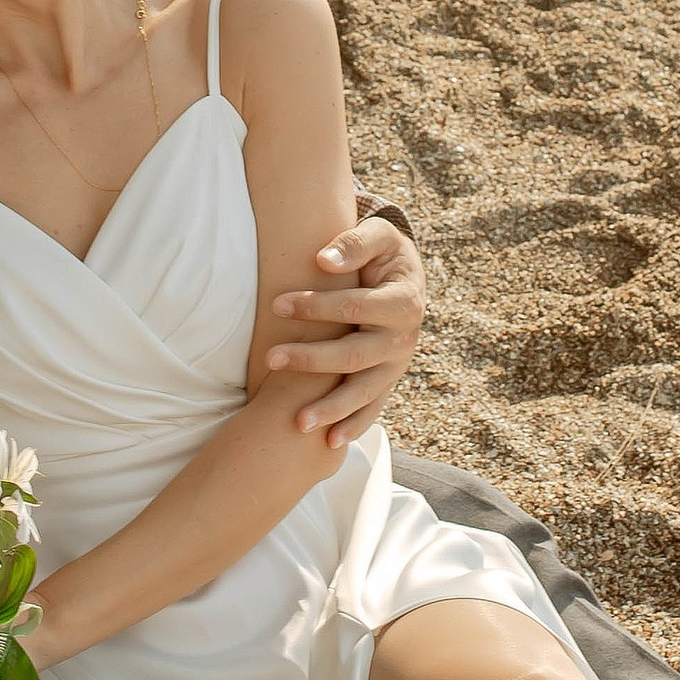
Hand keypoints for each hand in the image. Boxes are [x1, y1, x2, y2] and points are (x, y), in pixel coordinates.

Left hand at [268, 203, 425, 445]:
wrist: (407, 278)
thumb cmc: (384, 254)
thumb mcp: (380, 237)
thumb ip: (354, 242)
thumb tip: (323, 259)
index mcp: (403, 301)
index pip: (354, 306)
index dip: (316, 306)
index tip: (277, 304)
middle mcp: (404, 339)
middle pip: (355, 354)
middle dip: (313, 359)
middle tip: (272, 358)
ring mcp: (397, 365)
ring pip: (365, 392)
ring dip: (333, 408)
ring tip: (299, 422)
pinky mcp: (388, 381)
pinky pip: (373, 408)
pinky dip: (354, 426)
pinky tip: (329, 442)